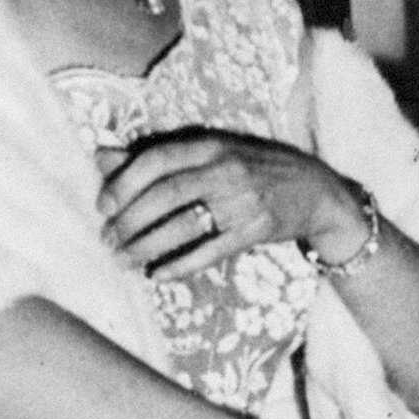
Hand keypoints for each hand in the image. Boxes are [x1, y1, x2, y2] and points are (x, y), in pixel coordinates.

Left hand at [96, 129, 367, 278]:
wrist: (317, 191)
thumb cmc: (253, 168)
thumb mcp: (210, 152)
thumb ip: (156, 156)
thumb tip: (101, 156)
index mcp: (211, 144)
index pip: (158, 159)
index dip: (125, 183)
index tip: (103, 205)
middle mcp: (225, 169)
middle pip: (166, 194)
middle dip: (130, 220)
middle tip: (108, 238)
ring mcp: (241, 201)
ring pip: (184, 226)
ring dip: (148, 246)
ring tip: (124, 259)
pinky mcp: (254, 230)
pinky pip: (210, 251)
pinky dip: (181, 265)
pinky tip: (158, 274)